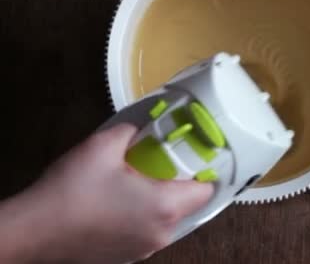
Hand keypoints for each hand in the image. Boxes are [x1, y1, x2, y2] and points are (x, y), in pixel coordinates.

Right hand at [0, 124, 213, 263]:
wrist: (35, 230)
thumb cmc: (72, 189)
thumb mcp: (104, 145)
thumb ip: (134, 131)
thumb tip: (145, 126)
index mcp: (165, 207)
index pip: (207, 189)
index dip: (203, 170)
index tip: (193, 155)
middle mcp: (162, 232)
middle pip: (189, 204)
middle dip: (179, 182)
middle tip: (160, 163)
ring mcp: (146, 248)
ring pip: (169, 218)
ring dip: (161, 199)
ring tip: (137, 180)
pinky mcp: (129, 255)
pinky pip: (150, 229)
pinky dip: (145, 215)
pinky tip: (122, 201)